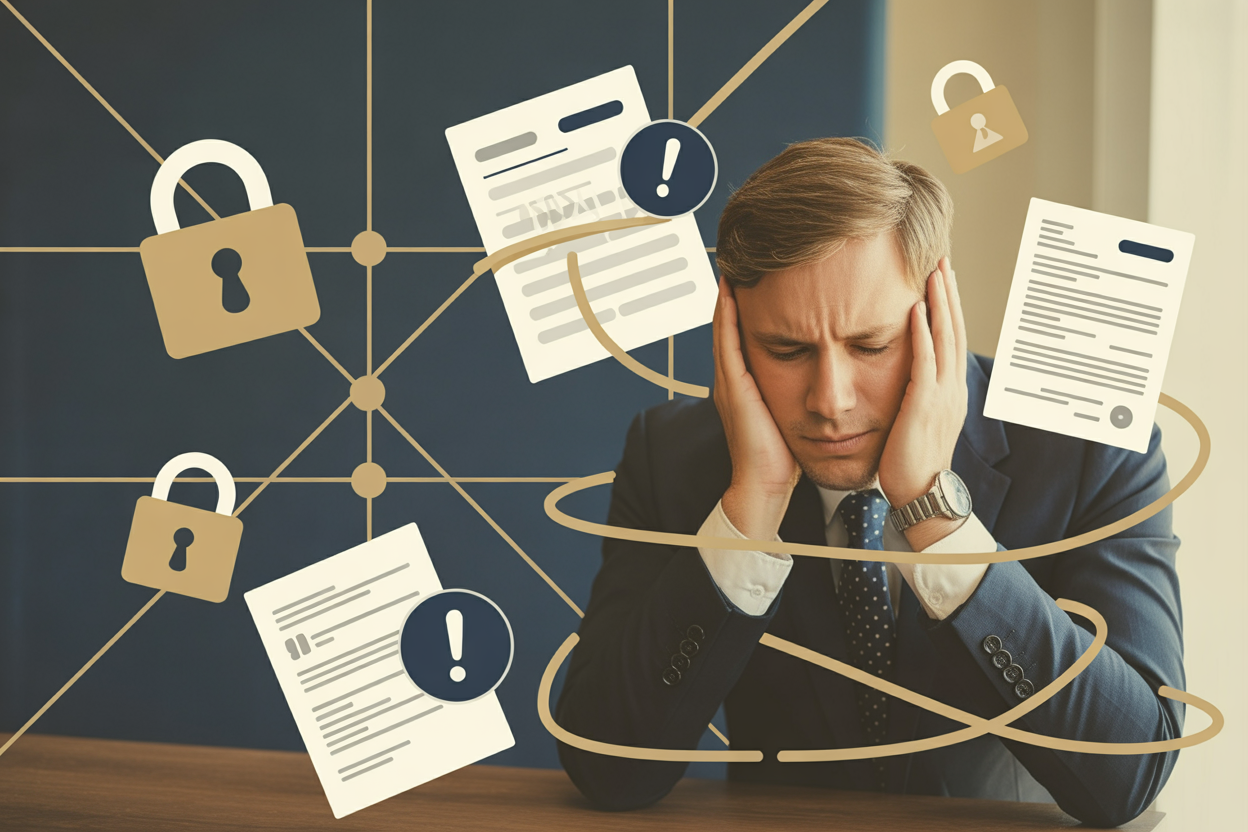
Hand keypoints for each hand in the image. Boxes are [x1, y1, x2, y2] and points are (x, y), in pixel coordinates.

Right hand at [713, 278, 800, 541]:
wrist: (766, 484)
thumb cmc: (784, 456)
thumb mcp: (793, 414)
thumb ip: (799, 391)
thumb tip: (826, 375)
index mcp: (747, 382)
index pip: (745, 332)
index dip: (748, 303)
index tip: (759, 275)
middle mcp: (733, 376)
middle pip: (731, 322)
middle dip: (735, 291)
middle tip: (740, 258)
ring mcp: (729, 380)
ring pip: (726, 326)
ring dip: (729, 295)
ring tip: (734, 263)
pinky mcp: (732, 386)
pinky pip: (728, 342)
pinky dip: (728, 315)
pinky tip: (732, 292)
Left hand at [877, 258, 968, 548]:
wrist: (922, 494)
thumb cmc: (912, 462)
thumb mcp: (918, 421)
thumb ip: (917, 396)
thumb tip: (907, 379)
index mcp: (952, 390)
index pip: (952, 338)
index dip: (948, 306)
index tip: (941, 277)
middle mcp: (953, 387)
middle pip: (954, 329)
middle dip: (948, 293)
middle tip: (942, 259)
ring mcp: (943, 395)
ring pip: (944, 338)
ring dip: (939, 302)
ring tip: (934, 270)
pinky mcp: (925, 404)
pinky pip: (925, 361)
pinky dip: (922, 332)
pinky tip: (916, 308)